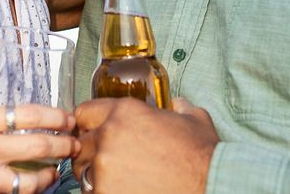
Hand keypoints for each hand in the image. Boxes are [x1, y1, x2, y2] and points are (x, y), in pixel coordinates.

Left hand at [73, 97, 218, 193]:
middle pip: (80, 143)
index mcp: (125, 112)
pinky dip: (102, 192)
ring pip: (83, 170)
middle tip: (107, 161)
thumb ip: (179, 107)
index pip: (84, 113)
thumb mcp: (193, 119)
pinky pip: (91, 192)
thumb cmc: (201, 155)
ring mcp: (104, 168)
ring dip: (94, 174)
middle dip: (90, 151)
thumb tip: (177, 104)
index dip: (89, 124)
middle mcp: (109, 136)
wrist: (208, 185)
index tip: (93, 133)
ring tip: (115, 179)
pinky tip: (122, 190)